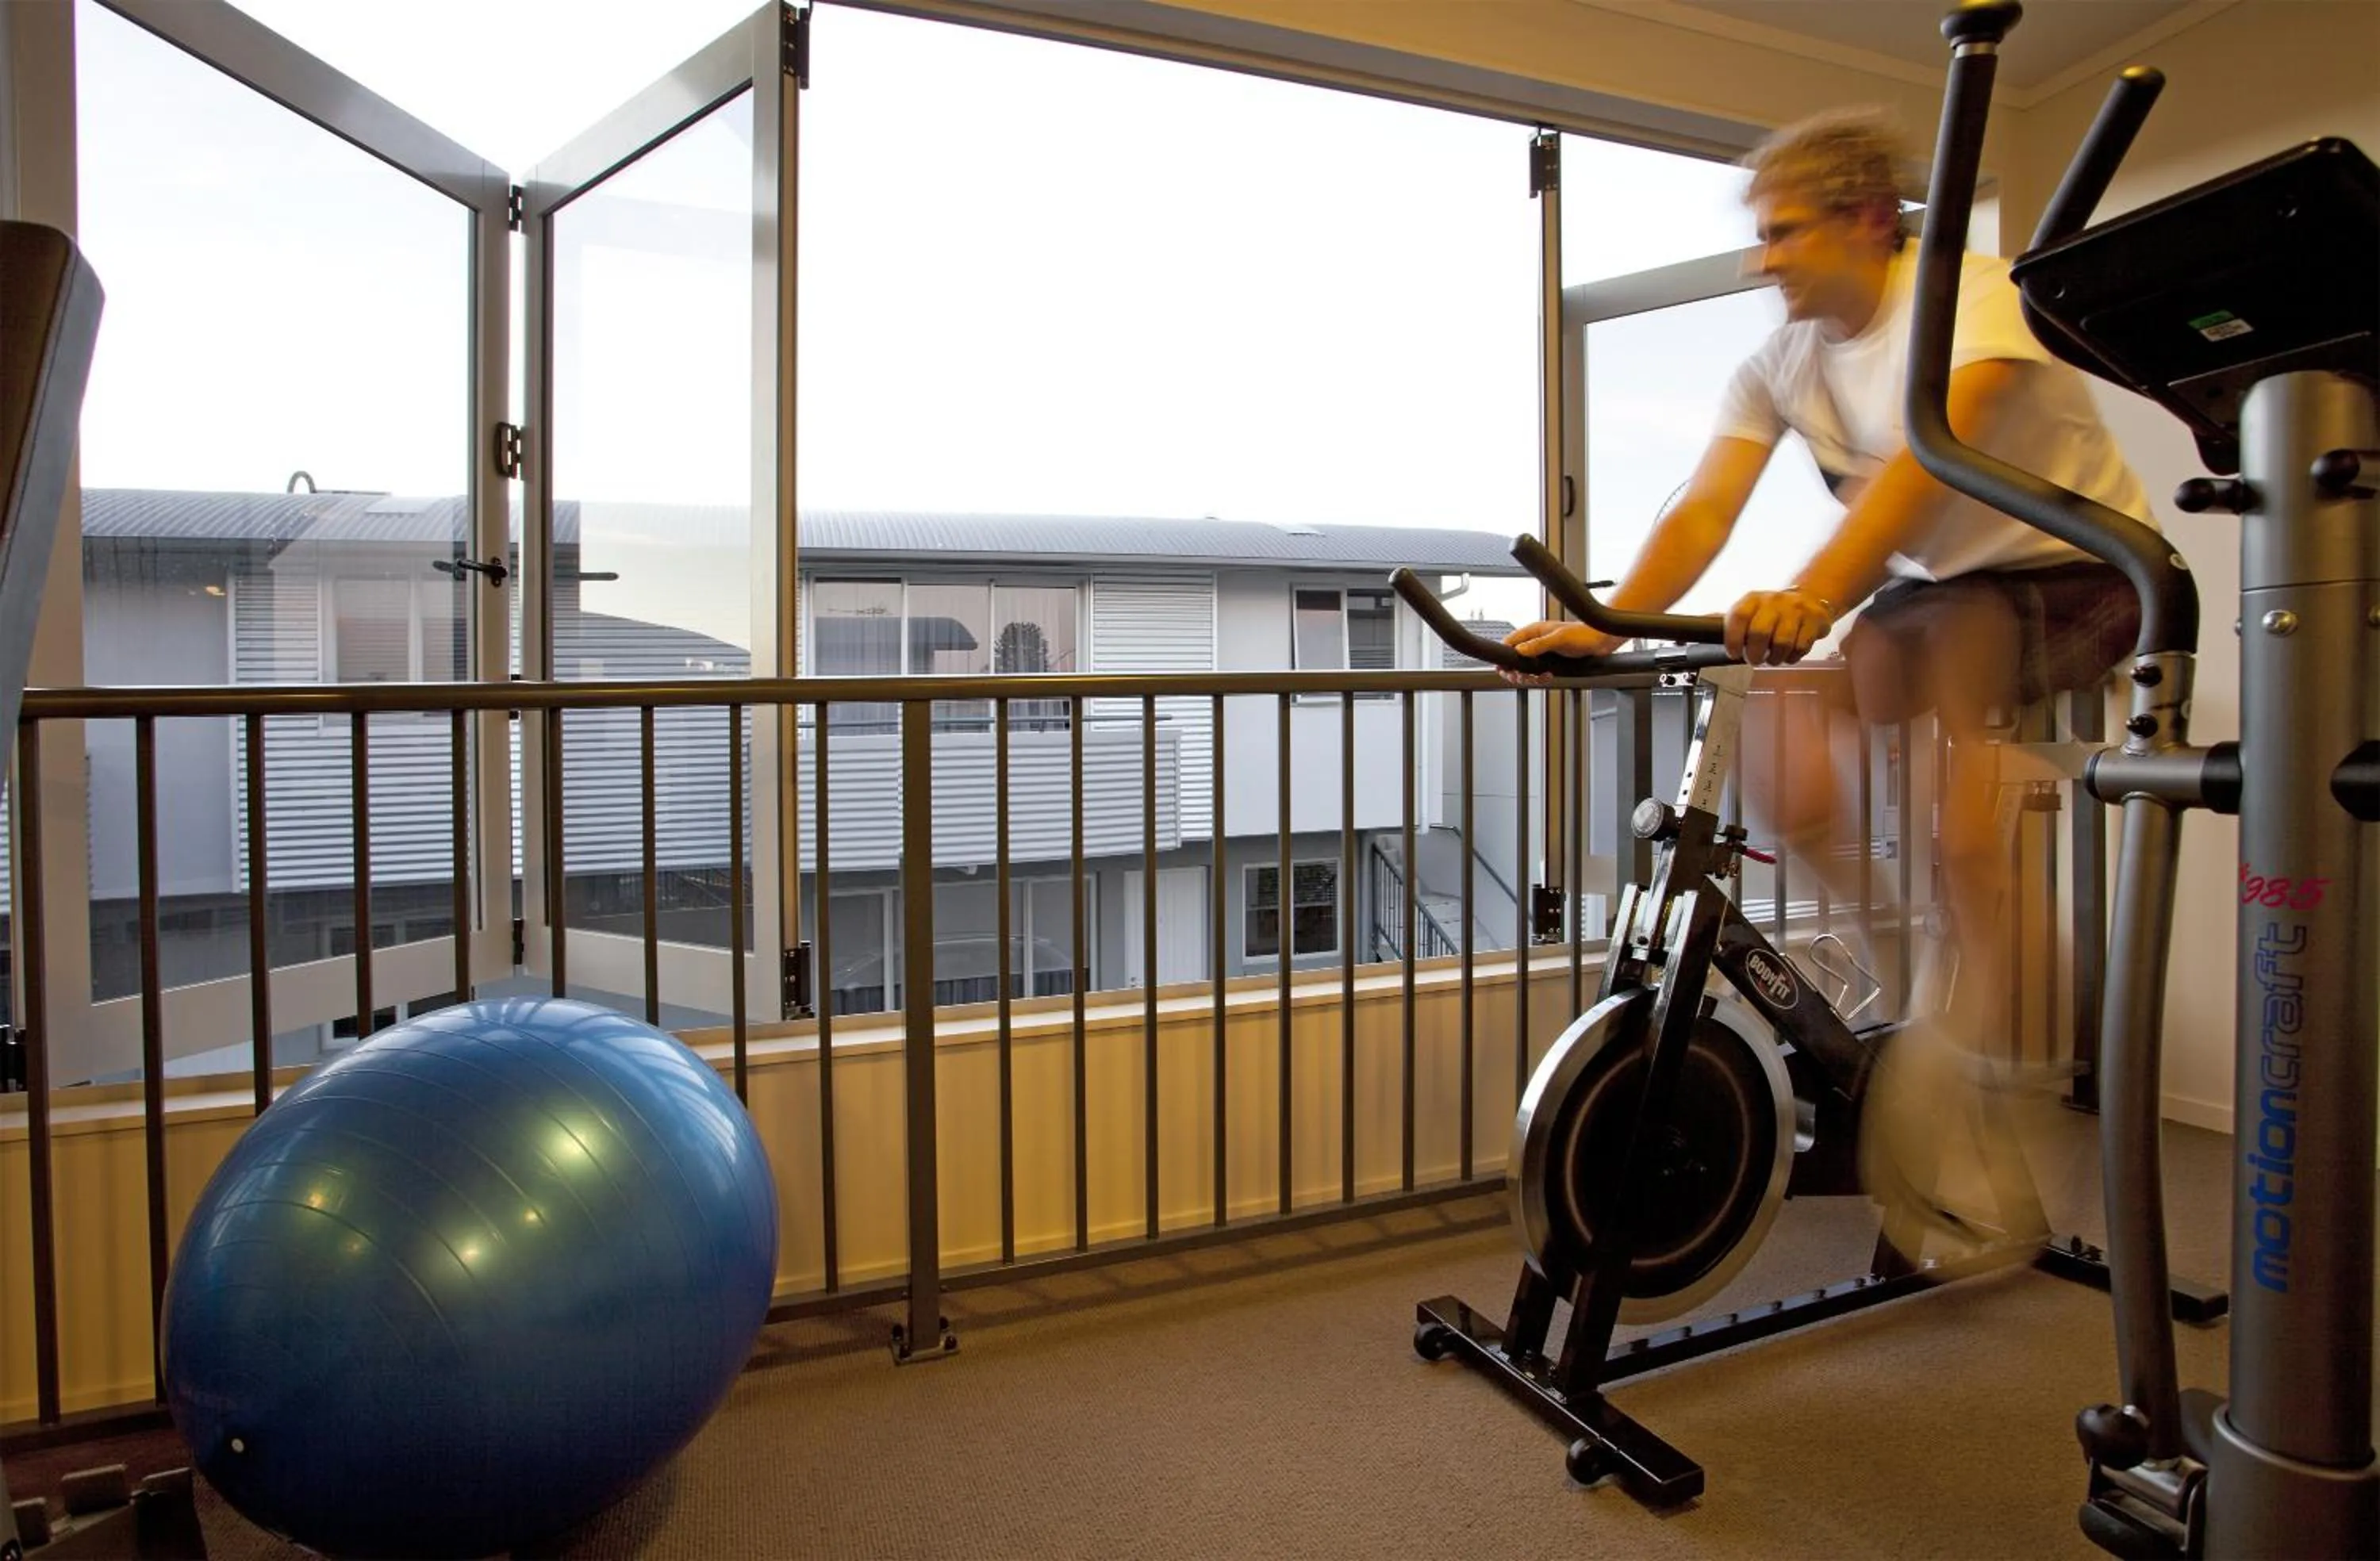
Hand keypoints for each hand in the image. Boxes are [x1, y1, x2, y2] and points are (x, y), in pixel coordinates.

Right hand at [1498, 620, 1625, 685]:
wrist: (1601, 641)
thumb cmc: (1583, 634)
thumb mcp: (1559, 639)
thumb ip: (1538, 644)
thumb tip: (1520, 650)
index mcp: (1534, 631)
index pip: (1510, 642)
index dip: (1505, 656)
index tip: (1506, 668)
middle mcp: (1536, 641)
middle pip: (1515, 658)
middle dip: (1517, 670)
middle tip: (1521, 677)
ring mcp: (1543, 651)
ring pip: (1526, 667)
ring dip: (1529, 676)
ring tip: (1537, 677)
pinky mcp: (1551, 660)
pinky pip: (1538, 672)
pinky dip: (1540, 677)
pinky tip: (1548, 676)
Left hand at [1725, 589, 1834, 664]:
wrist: (1810, 598)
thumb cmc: (1773, 611)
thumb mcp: (1750, 611)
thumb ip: (1729, 623)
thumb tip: (1698, 632)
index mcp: (1753, 599)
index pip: (1738, 617)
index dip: (1733, 639)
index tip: (1734, 653)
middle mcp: (1774, 601)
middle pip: (1760, 632)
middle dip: (1755, 654)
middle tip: (1755, 659)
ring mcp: (1796, 609)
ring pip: (1782, 643)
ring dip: (1775, 658)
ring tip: (1772, 658)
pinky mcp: (1814, 620)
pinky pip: (1801, 647)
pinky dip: (1792, 657)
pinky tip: (1789, 653)